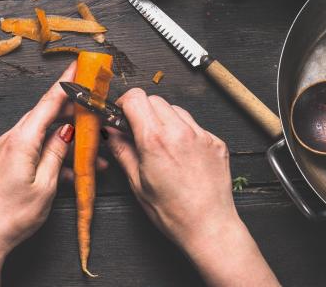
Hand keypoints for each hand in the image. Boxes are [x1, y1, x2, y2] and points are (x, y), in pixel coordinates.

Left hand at [0, 62, 77, 286]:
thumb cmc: (13, 216)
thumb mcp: (45, 185)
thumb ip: (57, 154)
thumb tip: (67, 131)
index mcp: (21, 140)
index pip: (48, 102)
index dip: (66, 83)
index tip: (78, 65)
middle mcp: (12, 139)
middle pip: (46, 114)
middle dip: (71, 109)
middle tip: (92, 105)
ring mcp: (8, 150)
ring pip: (42, 133)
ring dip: (66, 138)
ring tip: (93, 151)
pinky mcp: (7, 161)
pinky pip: (34, 148)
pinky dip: (53, 153)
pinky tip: (72, 169)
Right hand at [106, 88, 278, 286]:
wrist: (209, 227)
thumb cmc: (173, 212)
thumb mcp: (137, 183)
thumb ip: (122, 150)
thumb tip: (110, 132)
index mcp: (155, 140)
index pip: (136, 98)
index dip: (124, 103)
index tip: (122, 115)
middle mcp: (180, 131)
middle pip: (155, 100)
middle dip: (143, 111)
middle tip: (138, 131)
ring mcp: (201, 135)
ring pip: (175, 109)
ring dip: (163, 119)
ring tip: (161, 144)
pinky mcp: (216, 142)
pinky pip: (194, 125)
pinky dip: (183, 132)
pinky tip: (180, 154)